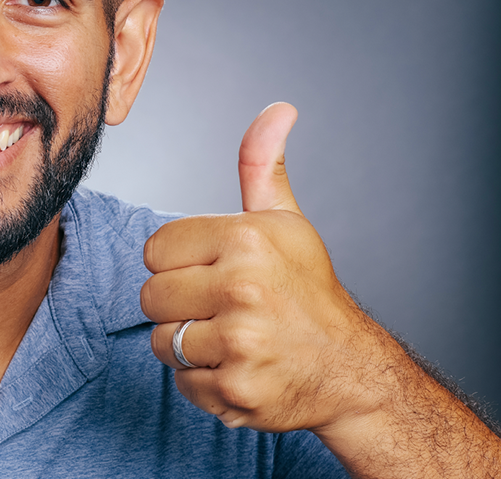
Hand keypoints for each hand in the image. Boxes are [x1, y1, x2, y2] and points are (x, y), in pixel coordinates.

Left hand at [140, 102, 377, 432]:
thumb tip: (277, 109)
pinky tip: (238, 368)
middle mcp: (242, 288)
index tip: (214, 271)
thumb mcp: (286, 221)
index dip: (180, 263)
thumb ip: (261, 165)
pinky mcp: (235, 391)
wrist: (350, 370)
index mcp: (246, 239)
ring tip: (231, 338)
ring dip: (188, 344)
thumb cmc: (308, 291)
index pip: (155, 249)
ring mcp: (239, 343)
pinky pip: (180, 380)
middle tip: (223, 308)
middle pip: (151, 295)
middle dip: (179, 304)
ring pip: (161, 340)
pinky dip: (202, 381)